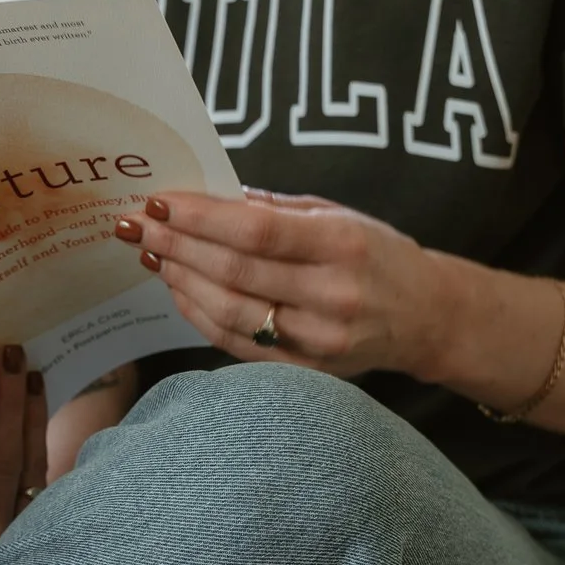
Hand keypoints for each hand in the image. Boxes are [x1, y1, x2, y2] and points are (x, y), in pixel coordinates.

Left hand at [114, 190, 451, 377]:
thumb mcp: (340, 214)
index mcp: (342, 244)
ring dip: (182, 281)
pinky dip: (201, 316)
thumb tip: (209, 194)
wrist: (427, 317)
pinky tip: (179, 290)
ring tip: (154, 254)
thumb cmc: (378, 255)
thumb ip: (275, 209)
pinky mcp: (306, 370)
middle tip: (138, 226)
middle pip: (235, 272)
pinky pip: (238, 344)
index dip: (200, 217)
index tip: (160, 202)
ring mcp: (318, 340)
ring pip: (231, 312)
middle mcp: (332, 295)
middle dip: (178, 245)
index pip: (256, 231)